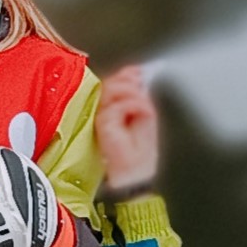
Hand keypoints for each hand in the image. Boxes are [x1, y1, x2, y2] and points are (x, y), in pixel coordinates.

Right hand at [96, 65, 159, 193]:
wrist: (133, 175)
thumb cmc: (138, 153)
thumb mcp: (144, 116)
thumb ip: (138, 96)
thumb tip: (139, 76)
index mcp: (113, 107)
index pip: (116, 82)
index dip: (129, 73)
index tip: (141, 71)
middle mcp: (104, 110)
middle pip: (113, 82)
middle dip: (131, 81)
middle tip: (142, 87)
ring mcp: (101, 116)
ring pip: (114, 89)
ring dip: (134, 93)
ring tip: (143, 107)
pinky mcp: (103, 123)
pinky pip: (119, 105)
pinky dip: (135, 105)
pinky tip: (142, 113)